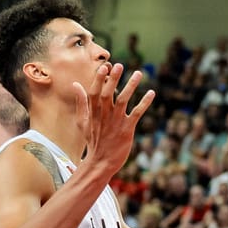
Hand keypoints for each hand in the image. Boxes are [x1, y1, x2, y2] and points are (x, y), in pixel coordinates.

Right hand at [74, 63, 155, 182]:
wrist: (100, 162)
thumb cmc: (93, 140)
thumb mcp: (82, 121)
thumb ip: (81, 102)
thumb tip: (75, 84)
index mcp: (93, 112)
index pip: (95, 93)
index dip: (99, 80)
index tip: (104, 67)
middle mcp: (104, 115)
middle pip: (108, 94)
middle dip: (113, 79)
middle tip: (119, 65)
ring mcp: (116, 122)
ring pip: (123, 100)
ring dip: (131, 86)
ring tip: (138, 73)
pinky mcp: (127, 129)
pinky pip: (137, 113)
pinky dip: (144, 103)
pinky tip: (152, 92)